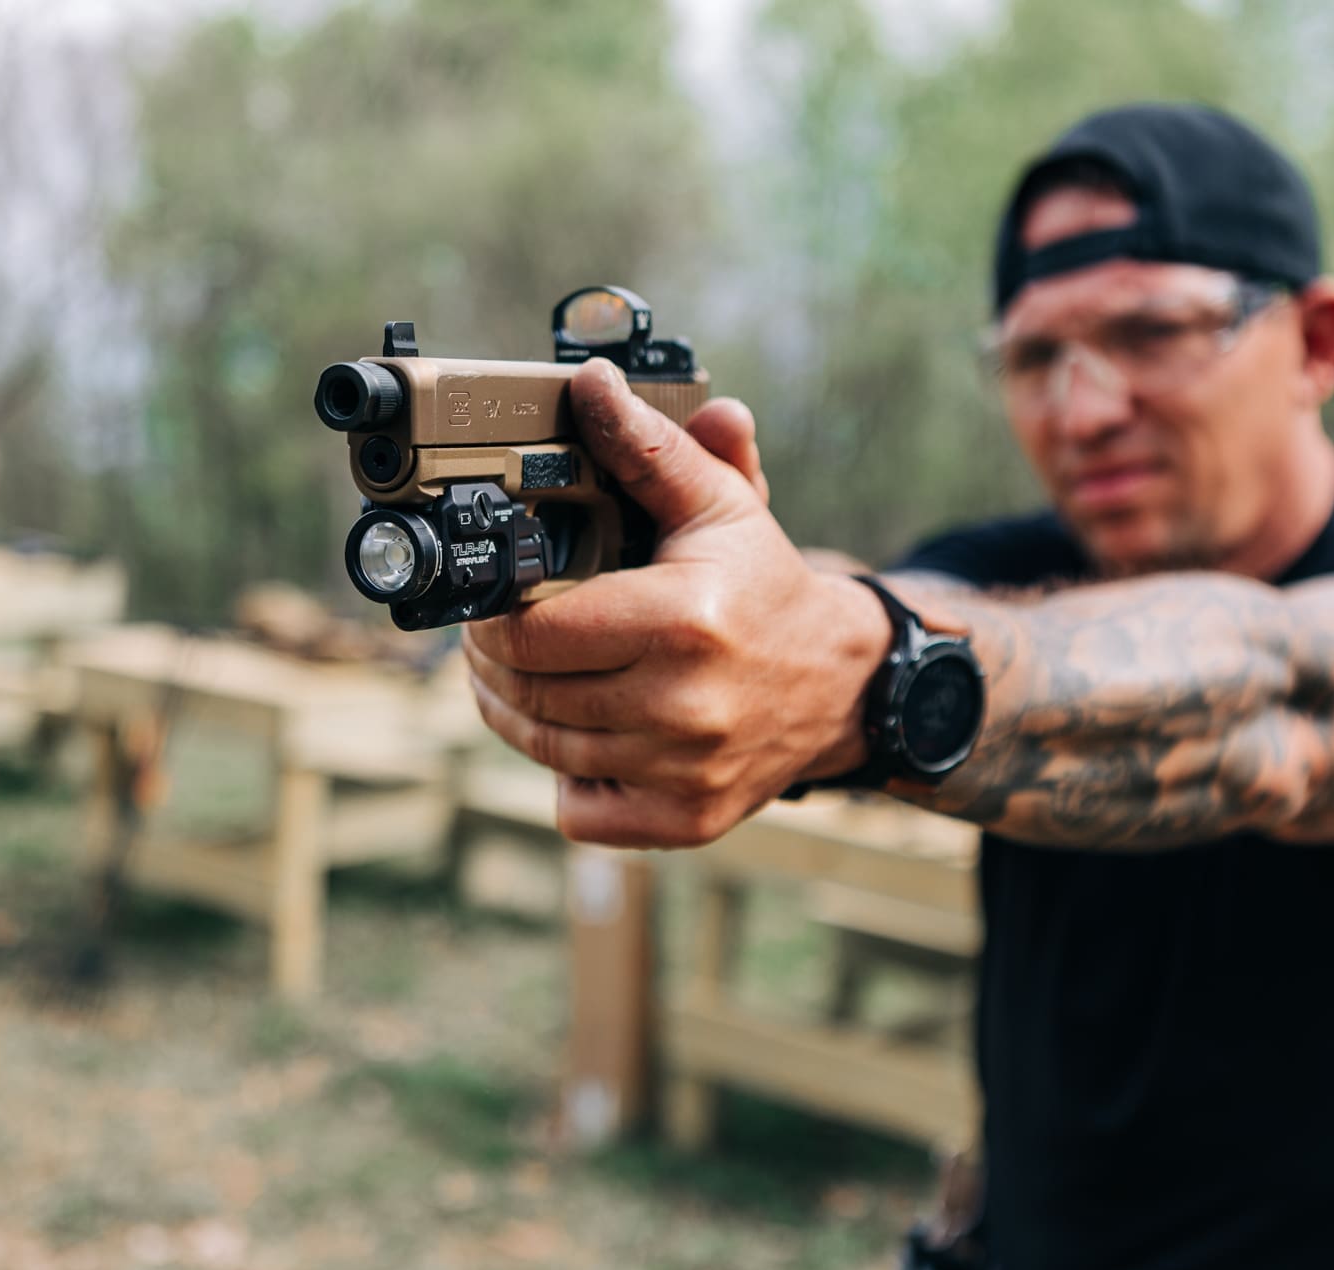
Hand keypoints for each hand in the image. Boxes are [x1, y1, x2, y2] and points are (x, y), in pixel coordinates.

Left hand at [463, 359, 890, 847]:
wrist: (842, 682)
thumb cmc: (765, 588)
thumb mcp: (718, 506)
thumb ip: (650, 448)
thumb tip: (591, 385)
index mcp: (684, 621)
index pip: (532, 634)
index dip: (492, 619)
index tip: (495, 602)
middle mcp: (685, 705)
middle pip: (528, 696)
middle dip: (493, 665)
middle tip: (496, 639)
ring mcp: (686, 772)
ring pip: (545, 753)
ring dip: (519, 717)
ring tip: (528, 680)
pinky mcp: (688, 820)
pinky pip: (582, 810)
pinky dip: (570, 780)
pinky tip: (590, 736)